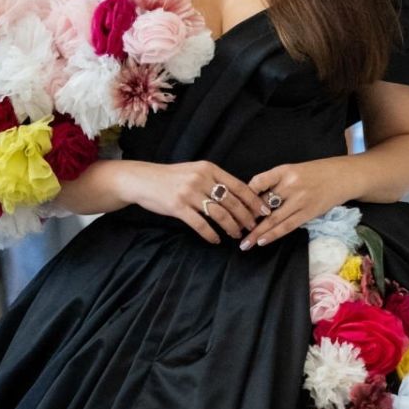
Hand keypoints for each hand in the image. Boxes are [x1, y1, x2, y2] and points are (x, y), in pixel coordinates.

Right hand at [124, 160, 268, 244]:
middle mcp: (201, 179)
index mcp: (209, 169)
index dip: (253, 200)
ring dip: (230, 227)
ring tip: (236, 235)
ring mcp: (189, 193)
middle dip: (245, 217)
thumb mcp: (195, 171)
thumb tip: (238, 195)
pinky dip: (210, 234)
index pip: (239, 185)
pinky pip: (200, 224)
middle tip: (252, 228)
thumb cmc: (172, 178)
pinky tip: (215, 240)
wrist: (144, 180)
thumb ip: (215, 180)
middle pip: (231, 201)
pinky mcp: (178, 207)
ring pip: (218, 214)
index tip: (263, 211)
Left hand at [242, 159, 355, 249]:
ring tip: (244, 243)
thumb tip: (253, 199)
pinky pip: (287, 226)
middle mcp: (291, 185)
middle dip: (247, 219)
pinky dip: (273, 235)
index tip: (236, 204)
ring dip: (257, 233)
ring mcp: (300, 200)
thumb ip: (275, 182)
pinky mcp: (308, 213)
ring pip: (274, 219)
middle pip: (264, 204)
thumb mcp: (293, 170)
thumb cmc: (315, 173)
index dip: (246, 194)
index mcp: (284, 170)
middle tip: (233, 230)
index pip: (259, 181)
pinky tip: (262, 241)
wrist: (343, 177)